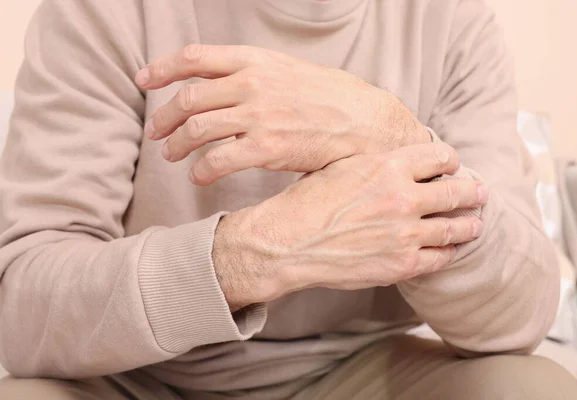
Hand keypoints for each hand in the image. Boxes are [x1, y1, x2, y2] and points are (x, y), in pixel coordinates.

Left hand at [135, 45, 430, 184]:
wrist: (366, 123)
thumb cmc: (331, 98)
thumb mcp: (289, 71)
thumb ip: (254, 73)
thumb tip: (222, 84)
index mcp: (255, 60)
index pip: (194, 57)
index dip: (162, 69)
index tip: (145, 80)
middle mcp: (251, 84)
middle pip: (188, 98)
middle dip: (163, 117)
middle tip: (155, 132)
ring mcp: (258, 115)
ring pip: (196, 129)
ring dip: (176, 144)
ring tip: (171, 155)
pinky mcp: (267, 148)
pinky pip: (218, 159)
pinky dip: (201, 170)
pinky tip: (199, 176)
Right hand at [212, 143, 487, 310]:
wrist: (288, 242)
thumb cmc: (308, 202)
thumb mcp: (342, 166)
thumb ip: (377, 163)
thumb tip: (400, 161)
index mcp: (389, 166)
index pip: (441, 156)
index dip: (450, 160)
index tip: (453, 165)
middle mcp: (404, 197)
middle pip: (456, 192)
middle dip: (472, 191)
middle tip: (479, 193)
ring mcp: (406, 233)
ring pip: (455, 227)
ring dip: (469, 224)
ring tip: (475, 224)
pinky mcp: (402, 264)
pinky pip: (440, 257)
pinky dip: (450, 251)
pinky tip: (451, 248)